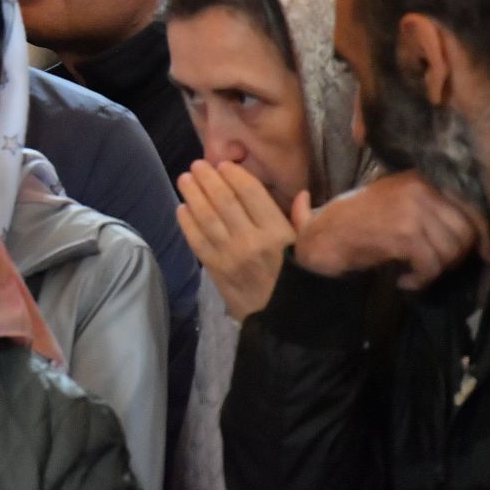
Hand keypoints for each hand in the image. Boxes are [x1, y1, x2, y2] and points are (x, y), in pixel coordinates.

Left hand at [177, 161, 296, 321]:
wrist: (287, 325)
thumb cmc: (300, 284)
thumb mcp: (308, 251)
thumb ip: (303, 222)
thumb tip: (301, 194)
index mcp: (278, 233)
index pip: (252, 194)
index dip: (235, 176)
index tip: (224, 164)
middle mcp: (252, 241)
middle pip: (224, 201)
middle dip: (209, 180)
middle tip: (197, 165)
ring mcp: (231, 257)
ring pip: (207, 218)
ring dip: (193, 195)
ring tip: (185, 179)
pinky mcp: (217, 272)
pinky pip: (197, 242)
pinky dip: (187, 223)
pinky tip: (181, 208)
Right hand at [291, 171, 489, 288]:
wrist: (322, 237)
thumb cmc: (358, 221)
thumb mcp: (397, 201)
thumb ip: (433, 208)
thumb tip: (482, 235)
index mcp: (420, 179)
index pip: (470, 205)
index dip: (484, 234)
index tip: (488, 253)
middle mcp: (419, 189)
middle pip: (465, 232)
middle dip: (455, 257)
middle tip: (433, 266)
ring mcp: (411, 211)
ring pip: (450, 252)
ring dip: (434, 270)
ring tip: (415, 274)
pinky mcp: (403, 235)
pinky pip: (431, 265)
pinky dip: (422, 280)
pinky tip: (405, 281)